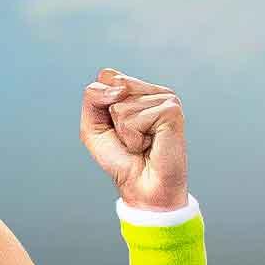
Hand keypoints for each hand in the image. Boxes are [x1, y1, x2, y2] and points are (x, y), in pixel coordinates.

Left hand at [79, 68, 187, 210]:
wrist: (142, 186)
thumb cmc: (120, 158)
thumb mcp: (93, 126)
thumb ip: (93, 97)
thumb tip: (119, 87)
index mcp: (137, 90)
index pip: (105, 77)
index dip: (100, 105)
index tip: (115, 126)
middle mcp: (153, 91)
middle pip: (111, 89)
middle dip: (110, 120)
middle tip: (130, 137)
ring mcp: (166, 99)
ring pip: (120, 106)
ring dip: (124, 132)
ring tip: (141, 142)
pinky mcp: (172, 111)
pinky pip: (133, 119)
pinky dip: (133, 138)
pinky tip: (149, 144)